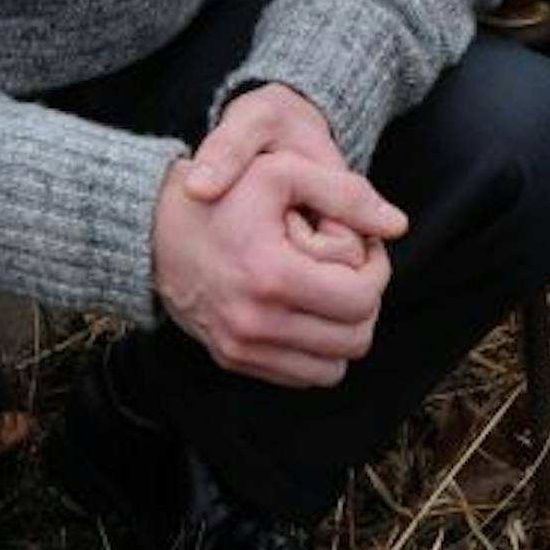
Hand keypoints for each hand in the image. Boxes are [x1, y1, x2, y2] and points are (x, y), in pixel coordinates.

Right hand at [150, 87, 407, 389]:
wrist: (151, 230)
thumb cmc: (223, 193)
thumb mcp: (283, 171)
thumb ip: (347, 194)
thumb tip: (398, 225)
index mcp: (273, 276)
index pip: (361, 299)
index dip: (377, 272)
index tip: (365, 249)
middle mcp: (256, 323)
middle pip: (354, 339)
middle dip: (364, 303)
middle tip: (351, 271)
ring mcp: (241, 348)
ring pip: (332, 368)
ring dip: (342, 332)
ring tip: (328, 292)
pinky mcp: (232, 360)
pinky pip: (300, 377)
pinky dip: (314, 350)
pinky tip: (303, 310)